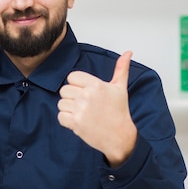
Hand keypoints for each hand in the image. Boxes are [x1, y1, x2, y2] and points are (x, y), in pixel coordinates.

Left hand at [57, 51, 137, 166]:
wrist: (120, 136)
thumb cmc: (119, 112)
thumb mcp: (120, 88)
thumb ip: (121, 69)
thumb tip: (128, 52)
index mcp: (96, 85)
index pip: (72, 77)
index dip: (76, 84)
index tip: (85, 91)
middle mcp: (87, 96)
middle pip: (64, 90)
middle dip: (72, 97)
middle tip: (84, 104)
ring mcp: (80, 110)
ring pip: (61, 103)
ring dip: (68, 109)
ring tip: (82, 113)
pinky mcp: (75, 123)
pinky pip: (60, 116)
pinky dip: (66, 120)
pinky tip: (78, 121)